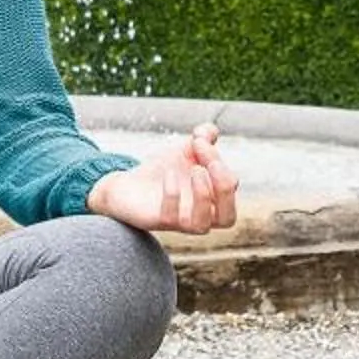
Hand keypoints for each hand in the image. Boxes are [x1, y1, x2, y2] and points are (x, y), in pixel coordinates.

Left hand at [88, 125, 238, 235]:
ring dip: (203, 195)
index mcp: (213, 199)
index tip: (198, 140)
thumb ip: (202, 139)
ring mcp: (180, 222)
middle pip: (228, 219)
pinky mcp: (158, 221)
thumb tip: (208, 132)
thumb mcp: (186, 151)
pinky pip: (170, 218)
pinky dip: (172, 196)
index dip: (218, 159)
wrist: (128, 185)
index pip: (230, 186)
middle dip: (224, 188)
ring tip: (195, 170)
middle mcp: (201, 216)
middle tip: (209, 164)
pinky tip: (169, 174)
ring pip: (202, 226)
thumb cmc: (164, 172)